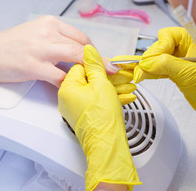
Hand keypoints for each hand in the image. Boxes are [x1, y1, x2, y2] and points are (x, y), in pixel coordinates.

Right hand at [0, 16, 118, 86]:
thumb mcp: (36, 34)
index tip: (101, 61)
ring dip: (91, 70)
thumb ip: (56, 41)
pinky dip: (70, 83)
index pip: (81, 36)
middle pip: (82, 46)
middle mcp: (48, 32)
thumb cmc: (9, 46)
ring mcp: (41, 48)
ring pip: (75, 57)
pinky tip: (76, 89)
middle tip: (111, 72)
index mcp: (50, 23)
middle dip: (99, 60)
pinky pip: (59, 76)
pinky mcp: (33, 65)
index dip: (95, 50)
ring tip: (101, 80)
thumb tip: (76, 53)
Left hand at [58, 45, 140, 190]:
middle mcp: (67, 98)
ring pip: (95, 90)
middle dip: (108, 77)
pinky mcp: (84, 115)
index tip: (108, 66)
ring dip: (112, 88)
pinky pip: (96, 101)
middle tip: (121, 76)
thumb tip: (88, 50)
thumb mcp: (101, 85)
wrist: (107, 145)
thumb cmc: (102, 119)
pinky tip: (124, 96)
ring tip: (128, 87)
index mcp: (67, 88)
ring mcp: (75, 107)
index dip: (97, 65)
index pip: (80, 66)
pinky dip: (109, 98)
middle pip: (88, 78)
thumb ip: (95, 65)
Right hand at [134, 27, 195, 145]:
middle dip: (150, 58)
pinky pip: (159, 68)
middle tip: (141, 70)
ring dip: (148, 66)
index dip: (159, 46)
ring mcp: (180, 60)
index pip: (168, 35)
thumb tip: (145, 63)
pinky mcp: (176, 72)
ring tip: (139, 75)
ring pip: (158, 58)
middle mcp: (186, 47)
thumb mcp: (187, 73)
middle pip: (160, 47)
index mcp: (193, 40)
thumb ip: (164, 65)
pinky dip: (151, 72)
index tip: (152, 60)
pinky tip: (143, 76)